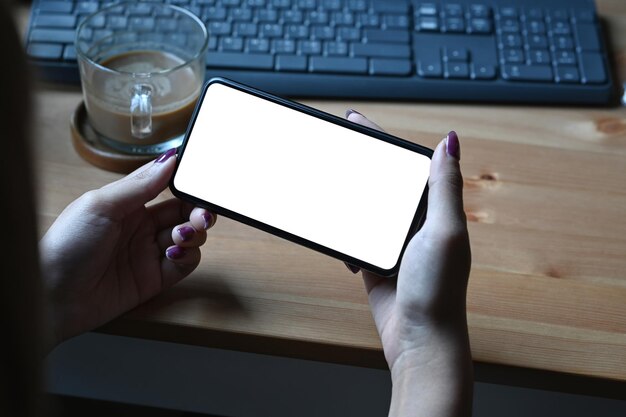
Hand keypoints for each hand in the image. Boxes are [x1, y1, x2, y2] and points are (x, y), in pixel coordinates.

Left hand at [40, 149, 215, 347]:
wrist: (52, 296)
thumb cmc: (67, 244)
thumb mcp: (102, 205)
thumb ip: (140, 184)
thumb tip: (170, 158)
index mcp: (127, 204)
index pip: (166, 188)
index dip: (187, 186)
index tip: (203, 185)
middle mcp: (140, 227)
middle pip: (183, 214)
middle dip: (198, 212)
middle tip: (202, 216)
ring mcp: (148, 253)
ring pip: (188, 238)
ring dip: (193, 234)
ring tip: (181, 236)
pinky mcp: (154, 279)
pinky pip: (184, 264)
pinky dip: (188, 256)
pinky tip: (175, 253)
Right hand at [345, 110, 471, 416]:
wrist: (419, 339)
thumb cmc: (438, 290)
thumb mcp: (444, 232)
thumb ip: (444, 187)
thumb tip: (450, 142)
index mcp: (436, 210)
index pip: (407, 164)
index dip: (383, 141)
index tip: (358, 123)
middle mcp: (417, 222)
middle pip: (383, 182)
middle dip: (360, 163)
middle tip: (335, 143)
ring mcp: (396, 242)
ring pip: (367, 208)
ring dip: (349, 195)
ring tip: (327, 177)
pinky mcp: (377, 261)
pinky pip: (356, 236)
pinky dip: (345, 229)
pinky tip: (334, 222)